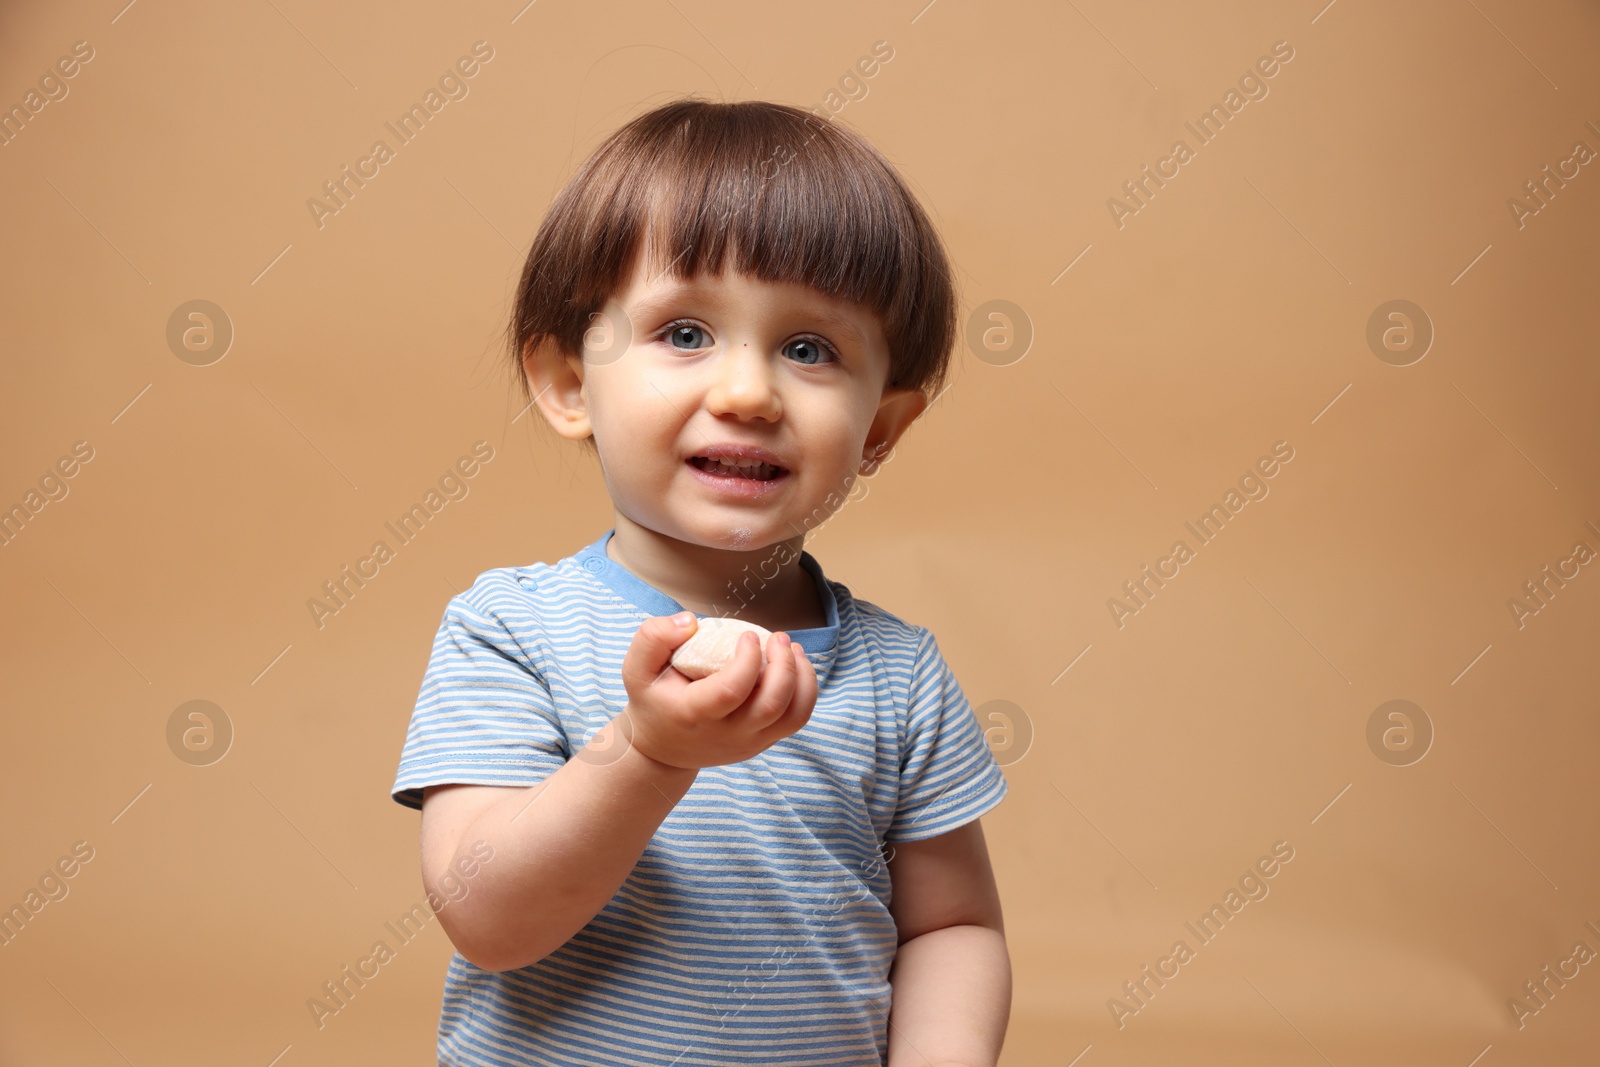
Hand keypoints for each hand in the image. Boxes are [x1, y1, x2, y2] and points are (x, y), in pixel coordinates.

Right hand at [620, 612, 816, 769]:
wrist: (662, 750)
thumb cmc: (653, 701)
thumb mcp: (636, 668)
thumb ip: (653, 638)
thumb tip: (690, 622)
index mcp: (695, 714)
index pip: (732, 690)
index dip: (747, 660)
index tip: (748, 635)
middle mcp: (727, 734)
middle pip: (772, 705)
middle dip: (785, 665)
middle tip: (779, 638)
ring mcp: (749, 743)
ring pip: (793, 716)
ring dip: (802, 678)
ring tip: (793, 649)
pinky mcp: (763, 743)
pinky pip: (796, 720)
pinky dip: (805, 691)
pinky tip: (795, 666)